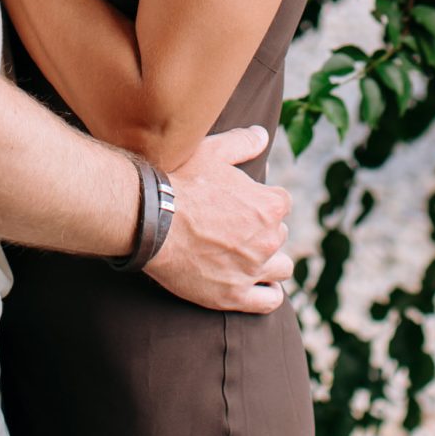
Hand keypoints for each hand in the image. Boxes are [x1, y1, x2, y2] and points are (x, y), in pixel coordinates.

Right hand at [146, 125, 291, 314]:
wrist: (151, 220)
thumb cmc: (181, 182)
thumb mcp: (213, 152)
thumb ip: (243, 143)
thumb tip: (262, 135)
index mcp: (268, 205)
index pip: (282, 203)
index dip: (263, 200)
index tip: (245, 202)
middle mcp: (267, 239)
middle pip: (279, 234)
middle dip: (263, 229)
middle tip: (238, 227)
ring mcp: (252, 270)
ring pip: (281, 268)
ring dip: (270, 261)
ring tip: (251, 256)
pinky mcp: (234, 295)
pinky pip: (268, 300)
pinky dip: (268, 293)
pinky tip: (260, 286)